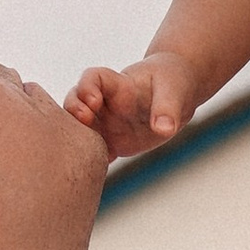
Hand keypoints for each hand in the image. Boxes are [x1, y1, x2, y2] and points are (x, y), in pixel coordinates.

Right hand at [62, 53, 198, 156]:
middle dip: (73, 111)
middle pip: (75, 102)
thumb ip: (167, 109)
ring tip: (86, 152)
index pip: (92, 78)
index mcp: (118, 84)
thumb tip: (164, 130)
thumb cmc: (172, 82)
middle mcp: (105, 104)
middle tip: (84, 121)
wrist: (176, 93)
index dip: (86, 87)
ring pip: (79, 129)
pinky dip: (89, 161)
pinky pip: (94, 152)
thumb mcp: (174, 91)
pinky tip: (95, 172)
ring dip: (76, 139)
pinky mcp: (112, 143)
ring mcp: (106, 124)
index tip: (93, 101)